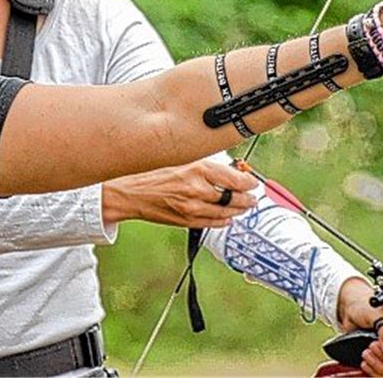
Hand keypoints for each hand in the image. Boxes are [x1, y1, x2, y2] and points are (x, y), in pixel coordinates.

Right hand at [101, 158, 257, 225]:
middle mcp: (197, 190)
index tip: (252, 180)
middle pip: (235, 198)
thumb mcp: (179, 159)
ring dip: (238, 210)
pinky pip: (213, 223)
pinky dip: (223, 220)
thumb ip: (204, 164)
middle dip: (247, 198)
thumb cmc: (150, 172)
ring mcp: (192, 208)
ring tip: (243, 206)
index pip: (236, 179)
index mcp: (197, 169)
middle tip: (253, 196)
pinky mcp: (187, 221)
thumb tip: (227, 167)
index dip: (249, 181)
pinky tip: (227, 217)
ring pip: (226, 213)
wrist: (129, 192)